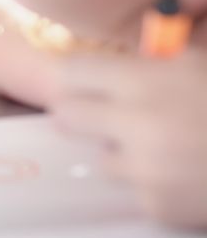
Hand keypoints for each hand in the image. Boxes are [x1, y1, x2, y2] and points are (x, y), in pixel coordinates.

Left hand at [51, 49, 206, 228]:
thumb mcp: (203, 66)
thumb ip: (162, 62)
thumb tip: (127, 54)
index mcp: (150, 80)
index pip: (73, 71)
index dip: (82, 76)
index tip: (90, 81)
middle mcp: (138, 123)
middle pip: (67, 115)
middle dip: (84, 114)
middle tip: (107, 115)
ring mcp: (145, 169)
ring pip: (102, 159)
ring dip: (123, 155)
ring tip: (166, 149)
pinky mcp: (157, 206)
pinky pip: (136, 192)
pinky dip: (155, 187)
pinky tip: (187, 177)